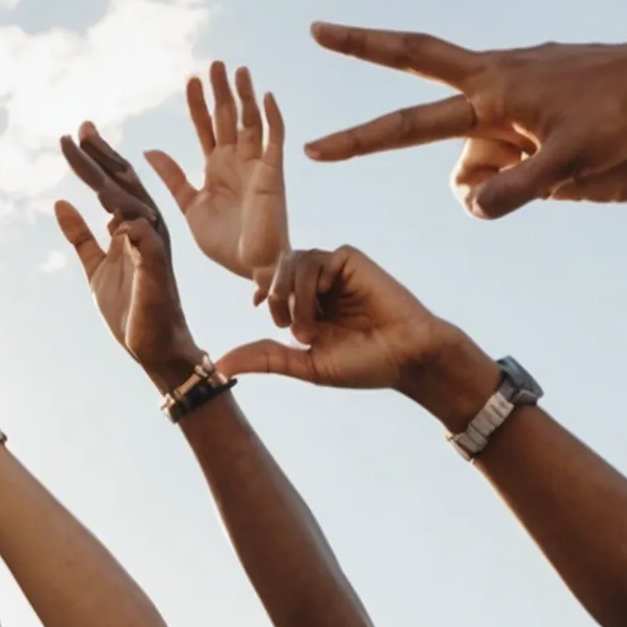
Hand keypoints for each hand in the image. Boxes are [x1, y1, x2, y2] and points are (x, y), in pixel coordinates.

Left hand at [52, 124, 203, 385]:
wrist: (153, 347)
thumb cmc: (130, 307)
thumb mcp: (95, 266)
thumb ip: (80, 235)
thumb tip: (59, 202)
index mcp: (134, 226)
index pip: (116, 183)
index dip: (97, 159)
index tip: (75, 134)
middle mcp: (148, 229)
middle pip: (124, 183)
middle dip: (101, 156)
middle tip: (79, 129)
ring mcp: (154, 247)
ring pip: (132, 202)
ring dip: (107, 177)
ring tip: (84, 153)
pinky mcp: (157, 269)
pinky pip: (147, 240)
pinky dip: (131, 222)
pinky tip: (109, 207)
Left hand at [140, 61, 288, 291]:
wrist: (250, 265)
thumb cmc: (224, 243)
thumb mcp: (190, 205)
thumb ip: (173, 177)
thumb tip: (149, 151)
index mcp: (216, 169)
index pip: (206, 129)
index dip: (199, 106)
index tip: (190, 81)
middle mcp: (237, 162)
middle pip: (228, 118)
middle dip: (221, 92)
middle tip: (214, 64)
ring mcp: (257, 165)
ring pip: (251, 121)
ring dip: (244, 95)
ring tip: (236, 69)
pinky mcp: (274, 173)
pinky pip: (275, 140)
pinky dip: (273, 118)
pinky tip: (266, 95)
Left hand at [218, 245, 468, 397]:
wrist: (407, 357)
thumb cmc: (363, 365)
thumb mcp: (306, 364)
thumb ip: (266, 359)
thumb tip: (218, 366)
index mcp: (308, 306)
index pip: (270, 287)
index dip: (263, 295)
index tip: (261, 310)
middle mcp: (319, 285)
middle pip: (276, 270)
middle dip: (273, 299)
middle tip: (286, 326)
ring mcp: (334, 271)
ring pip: (291, 263)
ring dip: (290, 297)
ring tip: (308, 329)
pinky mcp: (349, 260)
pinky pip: (313, 260)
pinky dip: (308, 287)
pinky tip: (321, 311)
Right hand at [303, 23, 626, 218]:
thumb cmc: (624, 119)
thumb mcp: (571, 164)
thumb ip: (517, 188)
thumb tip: (471, 206)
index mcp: (492, 93)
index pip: (409, 118)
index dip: (359, 139)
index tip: (314, 147)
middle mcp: (496, 72)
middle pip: (414, 54)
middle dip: (364, 44)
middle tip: (317, 30)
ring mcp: (519, 70)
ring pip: (478, 118)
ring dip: (498, 154)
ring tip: (570, 164)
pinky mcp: (542, 77)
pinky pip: (513, 117)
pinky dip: (521, 140)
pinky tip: (572, 145)